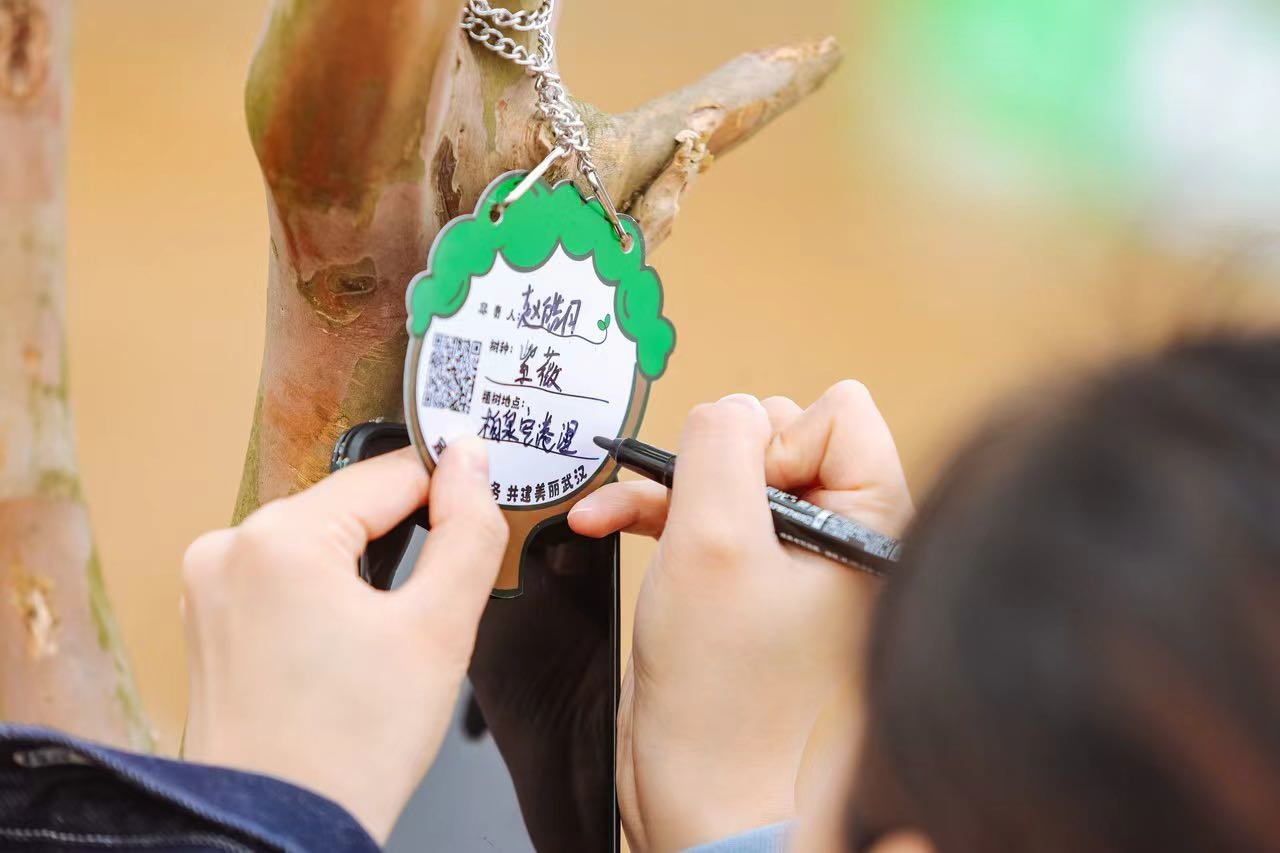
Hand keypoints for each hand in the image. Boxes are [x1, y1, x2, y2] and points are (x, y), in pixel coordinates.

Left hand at [180, 439, 507, 842]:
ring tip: (382, 644)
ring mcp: (210, 587)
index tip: (476, 528)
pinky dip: (325, 599)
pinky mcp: (209, 621)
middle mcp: (229, 549)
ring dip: (363, 573)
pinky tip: (342, 655)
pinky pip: (285, 580)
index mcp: (279, 538)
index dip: (447, 495)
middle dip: (402, 544)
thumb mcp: (439, 629)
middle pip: (351, 508)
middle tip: (426, 613)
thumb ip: (469, 530)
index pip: (390, 474)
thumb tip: (472, 461)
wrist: (276, 836)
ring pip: (320, 544)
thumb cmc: (349, 752)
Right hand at [569, 382, 912, 852]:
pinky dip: (659, 512)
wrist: (705, 800)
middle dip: (716, 464)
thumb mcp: (714, 544)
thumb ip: (721, 448)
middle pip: (779, 435)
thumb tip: (728, 407)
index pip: (837, 413)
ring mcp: (797, 563)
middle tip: (690, 512)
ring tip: (620, 510)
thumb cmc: (726, 700)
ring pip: (732, 476)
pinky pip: (709, 516)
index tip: (741, 500)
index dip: (773, 441)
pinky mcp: (752, 586)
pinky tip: (607, 521)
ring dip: (671, 487)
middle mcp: (844, 538)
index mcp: (872, 525)